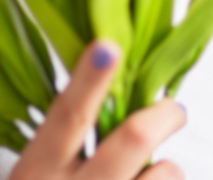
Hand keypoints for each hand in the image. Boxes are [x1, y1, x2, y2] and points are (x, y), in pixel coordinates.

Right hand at [9, 42, 186, 179]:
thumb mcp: (37, 176)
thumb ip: (66, 142)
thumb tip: (107, 81)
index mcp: (38, 170)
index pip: (67, 115)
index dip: (89, 80)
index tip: (107, 46)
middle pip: (132, 139)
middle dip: (163, 115)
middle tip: (175, 109)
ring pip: (166, 173)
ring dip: (169, 171)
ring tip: (156, 176)